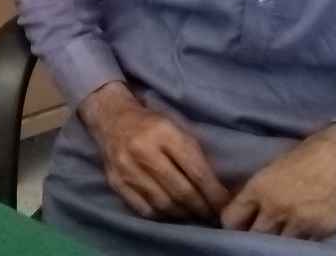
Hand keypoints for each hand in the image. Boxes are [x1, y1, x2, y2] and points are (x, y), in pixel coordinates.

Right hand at [79, 82, 229, 221]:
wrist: (111, 118)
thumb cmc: (150, 123)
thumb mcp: (176, 127)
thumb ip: (193, 154)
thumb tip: (216, 186)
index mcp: (163, 132)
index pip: (196, 171)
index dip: (214, 193)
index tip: (224, 204)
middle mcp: (144, 151)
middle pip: (181, 191)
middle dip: (201, 207)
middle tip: (212, 215)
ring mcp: (127, 169)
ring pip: (163, 204)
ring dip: (184, 215)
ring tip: (194, 215)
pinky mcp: (116, 183)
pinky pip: (144, 210)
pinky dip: (162, 216)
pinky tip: (171, 214)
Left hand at [221, 124, 335, 239]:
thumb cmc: (311, 153)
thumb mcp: (275, 168)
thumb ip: (259, 192)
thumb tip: (246, 209)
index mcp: (260, 188)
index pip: (231, 220)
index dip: (233, 223)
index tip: (240, 223)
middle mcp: (276, 208)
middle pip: (253, 237)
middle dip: (254, 234)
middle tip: (260, 230)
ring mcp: (300, 222)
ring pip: (278, 246)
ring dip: (279, 240)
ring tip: (283, 231)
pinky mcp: (322, 231)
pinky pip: (303, 246)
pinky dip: (301, 241)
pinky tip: (303, 232)